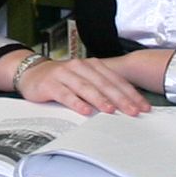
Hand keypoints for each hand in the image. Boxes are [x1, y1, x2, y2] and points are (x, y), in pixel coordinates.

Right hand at [11, 54, 152, 116]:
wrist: (32, 72)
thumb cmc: (62, 79)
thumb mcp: (84, 79)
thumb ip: (101, 88)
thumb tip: (126, 104)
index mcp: (92, 65)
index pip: (115, 80)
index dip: (130, 93)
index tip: (143, 106)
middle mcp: (80, 67)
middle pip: (104, 83)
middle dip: (121, 98)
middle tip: (133, 111)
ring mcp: (65, 74)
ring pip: (86, 87)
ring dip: (100, 99)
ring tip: (111, 110)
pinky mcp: (51, 84)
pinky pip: (65, 94)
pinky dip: (76, 103)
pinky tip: (85, 111)